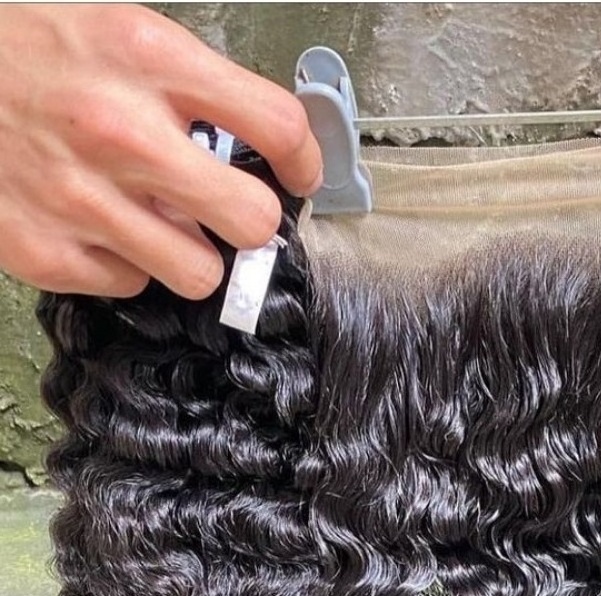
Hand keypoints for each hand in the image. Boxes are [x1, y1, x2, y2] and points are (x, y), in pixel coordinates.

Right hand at [0, 4, 322, 297]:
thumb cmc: (23, 59)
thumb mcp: (115, 38)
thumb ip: (192, 90)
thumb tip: (262, 148)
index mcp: (145, 59)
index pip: (277, 124)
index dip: (304, 159)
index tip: (299, 173)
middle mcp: (120, 131)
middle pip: (252, 221)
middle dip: (249, 222)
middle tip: (227, 212)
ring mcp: (83, 199)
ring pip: (200, 272)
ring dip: (188, 253)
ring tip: (154, 220)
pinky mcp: (49, 252)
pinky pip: (132, 285)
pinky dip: (123, 263)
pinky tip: (96, 226)